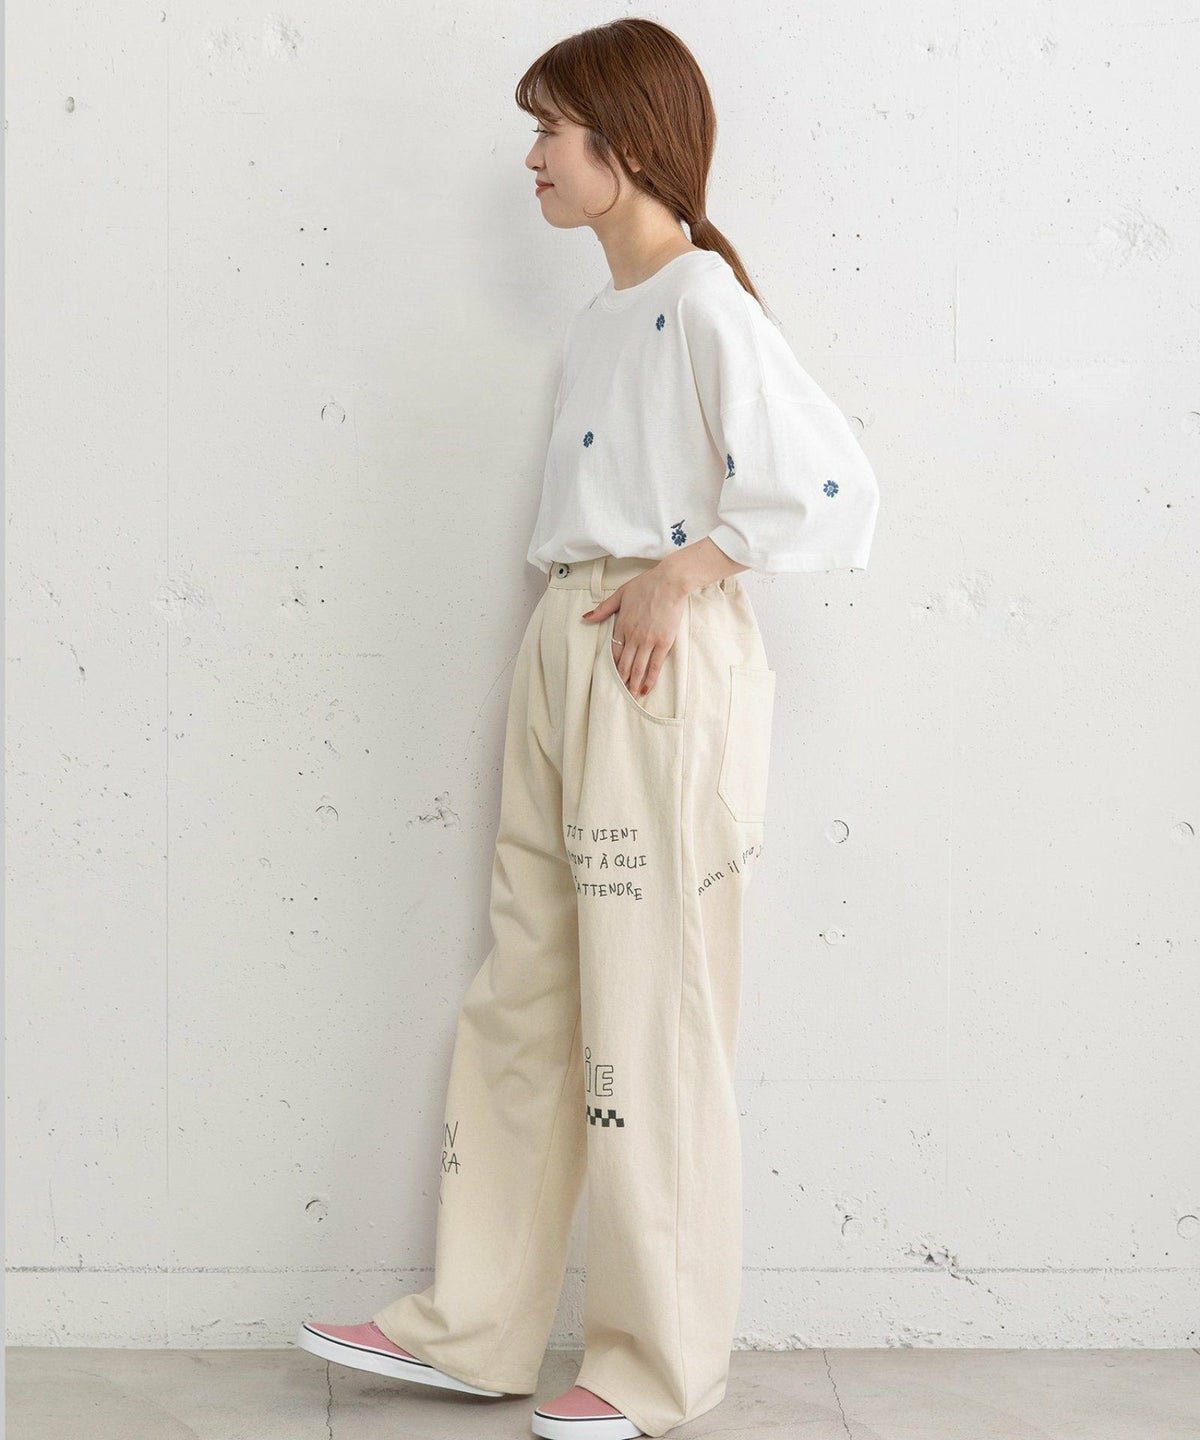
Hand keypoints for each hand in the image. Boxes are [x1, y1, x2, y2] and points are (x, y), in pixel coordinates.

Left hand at [581, 565, 687, 697]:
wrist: (669, 582)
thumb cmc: (646, 585)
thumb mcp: (620, 594)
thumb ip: (603, 608)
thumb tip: (585, 618)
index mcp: (621, 624)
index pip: (614, 651)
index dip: (613, 666)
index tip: (612, 677)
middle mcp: (633, 636)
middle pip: (623, 664)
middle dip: (620, 681)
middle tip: (618, 695)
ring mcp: (648, 640)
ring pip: (637, 668)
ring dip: (632, 684)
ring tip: (630, 698)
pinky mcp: (663, 642)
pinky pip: (655, 665)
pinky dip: (649, 679)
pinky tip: (645, 689)